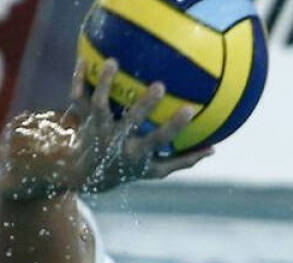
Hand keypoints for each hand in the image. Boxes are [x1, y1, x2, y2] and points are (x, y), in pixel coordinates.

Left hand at [64, 58, 213, 189]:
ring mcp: (97, 128)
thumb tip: (214, 148)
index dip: (174, 126)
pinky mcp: (83, 118)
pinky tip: (84, 58)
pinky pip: (78, 97)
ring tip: (114, 62)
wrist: (87, 174)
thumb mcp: (156, 171)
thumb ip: (183, 160)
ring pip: (99, 105)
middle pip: (130, 122)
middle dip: (144, 105)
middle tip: (160, 85)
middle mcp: (116, 141)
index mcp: (136, 153)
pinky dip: (78, 80)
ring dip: (105, 84)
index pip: (159, 141)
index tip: (190, 109)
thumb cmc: (128, 169)